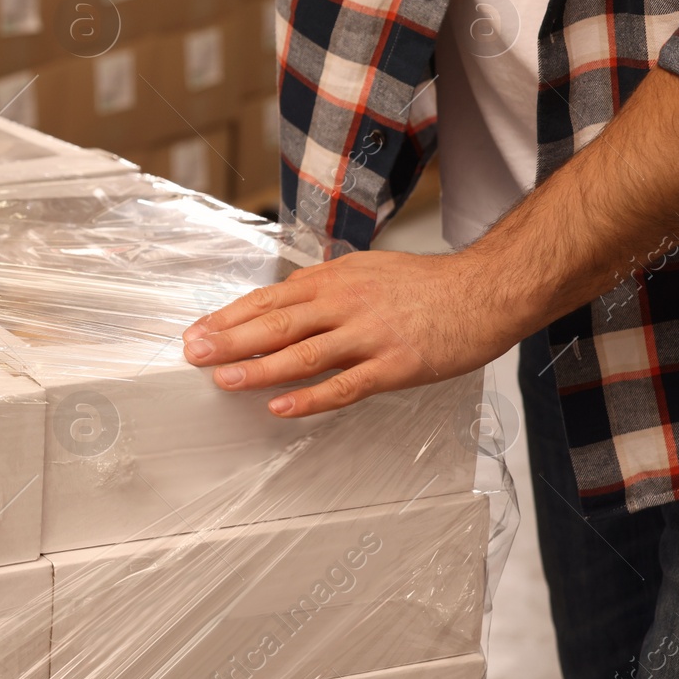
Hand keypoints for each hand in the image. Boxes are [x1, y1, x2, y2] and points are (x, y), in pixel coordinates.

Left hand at [180, 250, 529, 416]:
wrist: (485, 289)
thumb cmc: (423, 284)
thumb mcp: (364, 269)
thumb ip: (321, 286)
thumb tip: (280, 298)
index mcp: (332, 281)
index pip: (268, 300)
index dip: (228, 317)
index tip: (196, 332)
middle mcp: (344, 304)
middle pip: (276, 324)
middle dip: (230, 340)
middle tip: (193, 355)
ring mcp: (370, 335)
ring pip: (304, 353)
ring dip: (260, 369)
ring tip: (224, 380)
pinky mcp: (396, 365)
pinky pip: (346, 385)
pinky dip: (311, 397)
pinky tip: (281, 408)